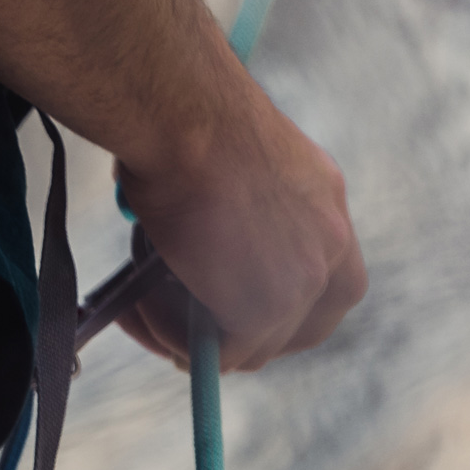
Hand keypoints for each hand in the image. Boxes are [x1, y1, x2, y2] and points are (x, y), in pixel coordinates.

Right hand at [114, 89, 367, 370]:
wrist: (185, 117)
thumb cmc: (188, 117)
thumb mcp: (234, 161)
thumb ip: (236, 208)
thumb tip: (191, 239)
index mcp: (327, 201)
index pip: (326, 278)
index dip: (279, 304)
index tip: (225, 303)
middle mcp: (332, 243)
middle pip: (307, 328)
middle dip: (249, 338)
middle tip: (189, 330)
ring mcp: (305, 282)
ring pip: (258, 347)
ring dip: (197, 336)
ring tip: (142, 312)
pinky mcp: (265, 310)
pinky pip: (219, 352)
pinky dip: (172, 337)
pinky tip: (136, 309)